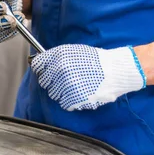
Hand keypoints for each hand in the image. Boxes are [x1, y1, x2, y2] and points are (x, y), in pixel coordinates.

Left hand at [31, 45, 146, 110]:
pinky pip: (63, 103)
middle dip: (52, 81)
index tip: (46, 71)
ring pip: (53, 93)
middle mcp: (60, 71)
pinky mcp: (74, 99)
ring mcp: (66, 86)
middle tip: (65, 79)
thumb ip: (55, 56)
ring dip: (61, 92)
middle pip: (44, 81)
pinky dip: (69, 101)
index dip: (41, 69)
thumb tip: (40, 61)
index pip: (38, 65)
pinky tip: (78, 93)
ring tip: (74, 86)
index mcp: (59, 57)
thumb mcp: (73, 51)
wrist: (116, 71)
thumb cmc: (96, 61)